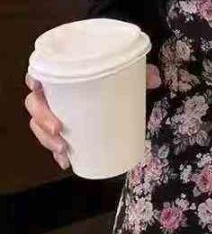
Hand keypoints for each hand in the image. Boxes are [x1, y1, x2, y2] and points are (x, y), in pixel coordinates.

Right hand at [25, 63, 161, 169]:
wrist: (122, 87)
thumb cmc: (116, 75)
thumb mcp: (130, 71)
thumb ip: (142, 71)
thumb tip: (155, 78)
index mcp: (61, 73)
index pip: (38, 74)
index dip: (34, 83)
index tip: (40, 92)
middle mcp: (54, 92)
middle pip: (34, 104)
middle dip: (42, 120)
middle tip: (59, 130)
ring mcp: (57, 111)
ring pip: (40, 125)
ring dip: (47, 140)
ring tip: (64, 150)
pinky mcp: (65, 128)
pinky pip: (54, 141)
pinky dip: (58, 153)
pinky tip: (66, 161)